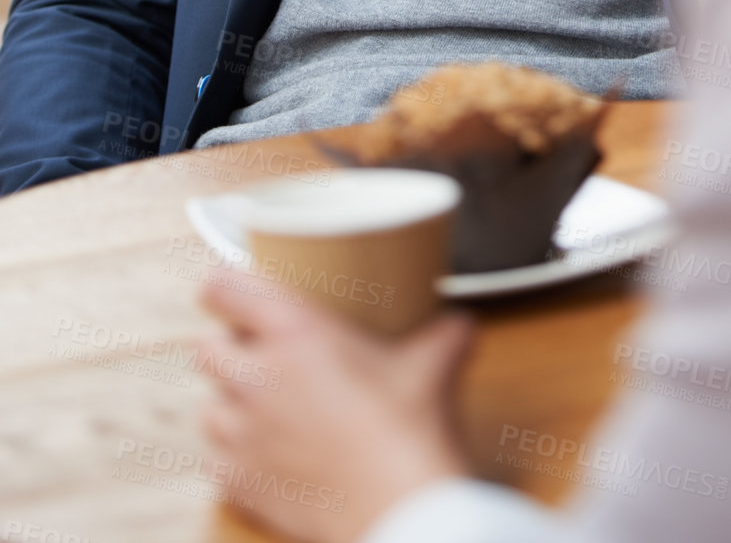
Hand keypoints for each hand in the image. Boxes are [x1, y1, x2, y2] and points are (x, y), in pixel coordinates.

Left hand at [200, 271, 474, 542]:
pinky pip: (217, 461)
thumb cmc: (408, 431)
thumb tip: (458, 324)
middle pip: (208, 348)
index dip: (221, 286)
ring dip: (229, 402)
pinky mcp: (242, 483)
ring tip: (262, 404)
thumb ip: (443, 333)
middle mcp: (257, 378)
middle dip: (230, 346)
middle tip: (261, 350)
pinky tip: (264, 453)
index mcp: (294, 332)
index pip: (225, 290)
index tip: (229, 289)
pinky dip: (234, 456)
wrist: (399, 507)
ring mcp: (244, 435)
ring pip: (209, 406)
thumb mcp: (433, 362)